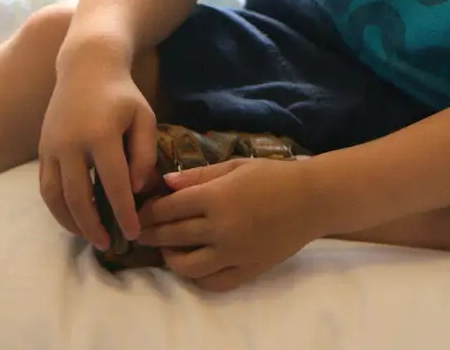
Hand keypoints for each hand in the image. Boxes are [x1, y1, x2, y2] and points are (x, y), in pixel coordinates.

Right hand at [37, 47, 158, 252]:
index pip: (113, 185)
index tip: (134, 234)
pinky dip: (57, 207)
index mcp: (100, 134)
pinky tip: (74, 218)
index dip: (124, 213)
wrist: (86, 66)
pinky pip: (45, 186)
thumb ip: (144, 155)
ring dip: (71, 222)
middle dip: (93, 226)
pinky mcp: (42, 148)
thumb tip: (137, 190)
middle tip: (109, 244)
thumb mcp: (144, 117)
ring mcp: (51, 146)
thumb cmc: (122, 93)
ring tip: (90, 237)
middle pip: (78, 196)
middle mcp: (70, 142)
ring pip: (54, 196)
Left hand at [135, 158, 314, 291]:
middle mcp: (220, 228)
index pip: (168, 209)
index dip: (148, 212)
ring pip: (187, 266)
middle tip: (140, 233)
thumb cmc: (272, 175)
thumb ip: (197, 176)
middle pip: (172, 236)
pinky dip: (197, 277)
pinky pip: (213, 282)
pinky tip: (193, 265)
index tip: (138, 212)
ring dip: (170, 258)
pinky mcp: (248, 270)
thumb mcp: (233, 166)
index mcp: (215, 197)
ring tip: (167, 249)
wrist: (311, 200)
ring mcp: (234, 253)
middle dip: (150, 234)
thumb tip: (164, 183)